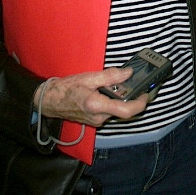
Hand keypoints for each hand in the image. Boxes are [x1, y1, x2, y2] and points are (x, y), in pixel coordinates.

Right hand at [34, 67, 148, 126]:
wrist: (49, 101)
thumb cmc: (65, 89)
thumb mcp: (88, 77)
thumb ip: (110, 76)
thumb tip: (128, 73)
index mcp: (96, 105)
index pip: (126, 110)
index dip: (140, 103)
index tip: (146, 93)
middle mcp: (99, 117)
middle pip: (125, 111)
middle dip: (134, 98)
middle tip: (141, 86)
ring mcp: (97, 121)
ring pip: (117, 110)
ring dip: (123, 99)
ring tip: (124, 84)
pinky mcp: (95, 120)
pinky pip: (110, 111)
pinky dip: (114, 102)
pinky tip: (112, 91)